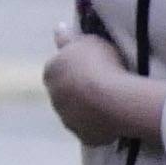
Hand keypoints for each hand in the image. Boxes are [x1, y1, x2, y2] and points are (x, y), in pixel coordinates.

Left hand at [43, 24, 165, 145]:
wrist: (112, 98)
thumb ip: (70, 38)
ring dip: (88, 108)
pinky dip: (100, 126)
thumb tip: (58, 28)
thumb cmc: (101, 63)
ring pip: (77, 112)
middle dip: (79, 89)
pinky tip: (114, 120)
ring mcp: (67, 119)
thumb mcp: (88, 41)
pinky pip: (92, 130)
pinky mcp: (84, 136)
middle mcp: (53, 97)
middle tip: (103, 84)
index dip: (76, 66)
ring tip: (111, 102)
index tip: (93, 65)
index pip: (59, 67)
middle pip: (66, 92)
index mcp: (51, 72)